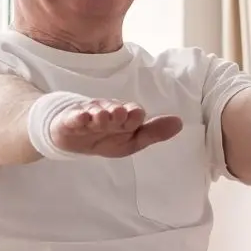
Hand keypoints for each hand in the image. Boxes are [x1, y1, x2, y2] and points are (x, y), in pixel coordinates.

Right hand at [50, 99, 183, 157]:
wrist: (73, 137)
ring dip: (100, 114)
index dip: (134, 115)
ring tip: (101, 118)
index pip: (133, 113)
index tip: (135, 117)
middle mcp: (108, 112)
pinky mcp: (71, 119)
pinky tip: (82, 118)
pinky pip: (75, 117)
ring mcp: (89, 115)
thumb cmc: (106, 137)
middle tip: (118, 116)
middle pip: (115, 110)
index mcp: (125, 116)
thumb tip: (180, 123)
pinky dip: (78, 117)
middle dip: (117, 113)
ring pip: (96, 112)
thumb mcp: (131, 140)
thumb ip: (153, 133)